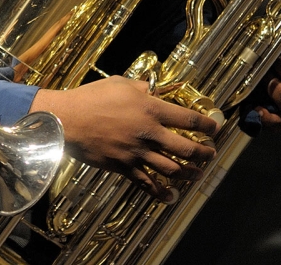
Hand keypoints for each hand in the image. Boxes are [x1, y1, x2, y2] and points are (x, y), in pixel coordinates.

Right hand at [30, 76, 218, 200]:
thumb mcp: (118, 83)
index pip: (188, 119)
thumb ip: (139, 88)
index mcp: (150, 109)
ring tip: (197, 174)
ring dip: (189, 173)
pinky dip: (161, 192)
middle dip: (204, 153)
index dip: (206, 125)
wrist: (65, 120)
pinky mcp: (123, 167)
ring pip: (172, 169)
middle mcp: (148, 133)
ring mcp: (136, 153)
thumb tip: (150, 90)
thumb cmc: (89, 98)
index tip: (215, 129)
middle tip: (211, 154)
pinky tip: (171, 196)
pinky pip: (147, 183)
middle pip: (187, 148)